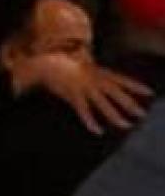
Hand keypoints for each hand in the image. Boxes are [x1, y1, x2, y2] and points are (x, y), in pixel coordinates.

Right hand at [18, 54, 152, 134]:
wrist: (45, 65)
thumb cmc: (63, 66)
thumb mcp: (82, 68)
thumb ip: (94, 76)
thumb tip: (106, 86)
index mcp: (96, 71)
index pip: (120, 79)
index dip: (135, 85)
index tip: (150, 92)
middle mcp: (92, 78)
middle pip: (115, 92)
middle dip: (129, 103)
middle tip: (142, 114)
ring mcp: (82, 86)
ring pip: (103, 103)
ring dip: (115, 115)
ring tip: (126, 125)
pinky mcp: (72, 95)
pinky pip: (84, 110)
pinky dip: (91, 121)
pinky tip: (98, 130)